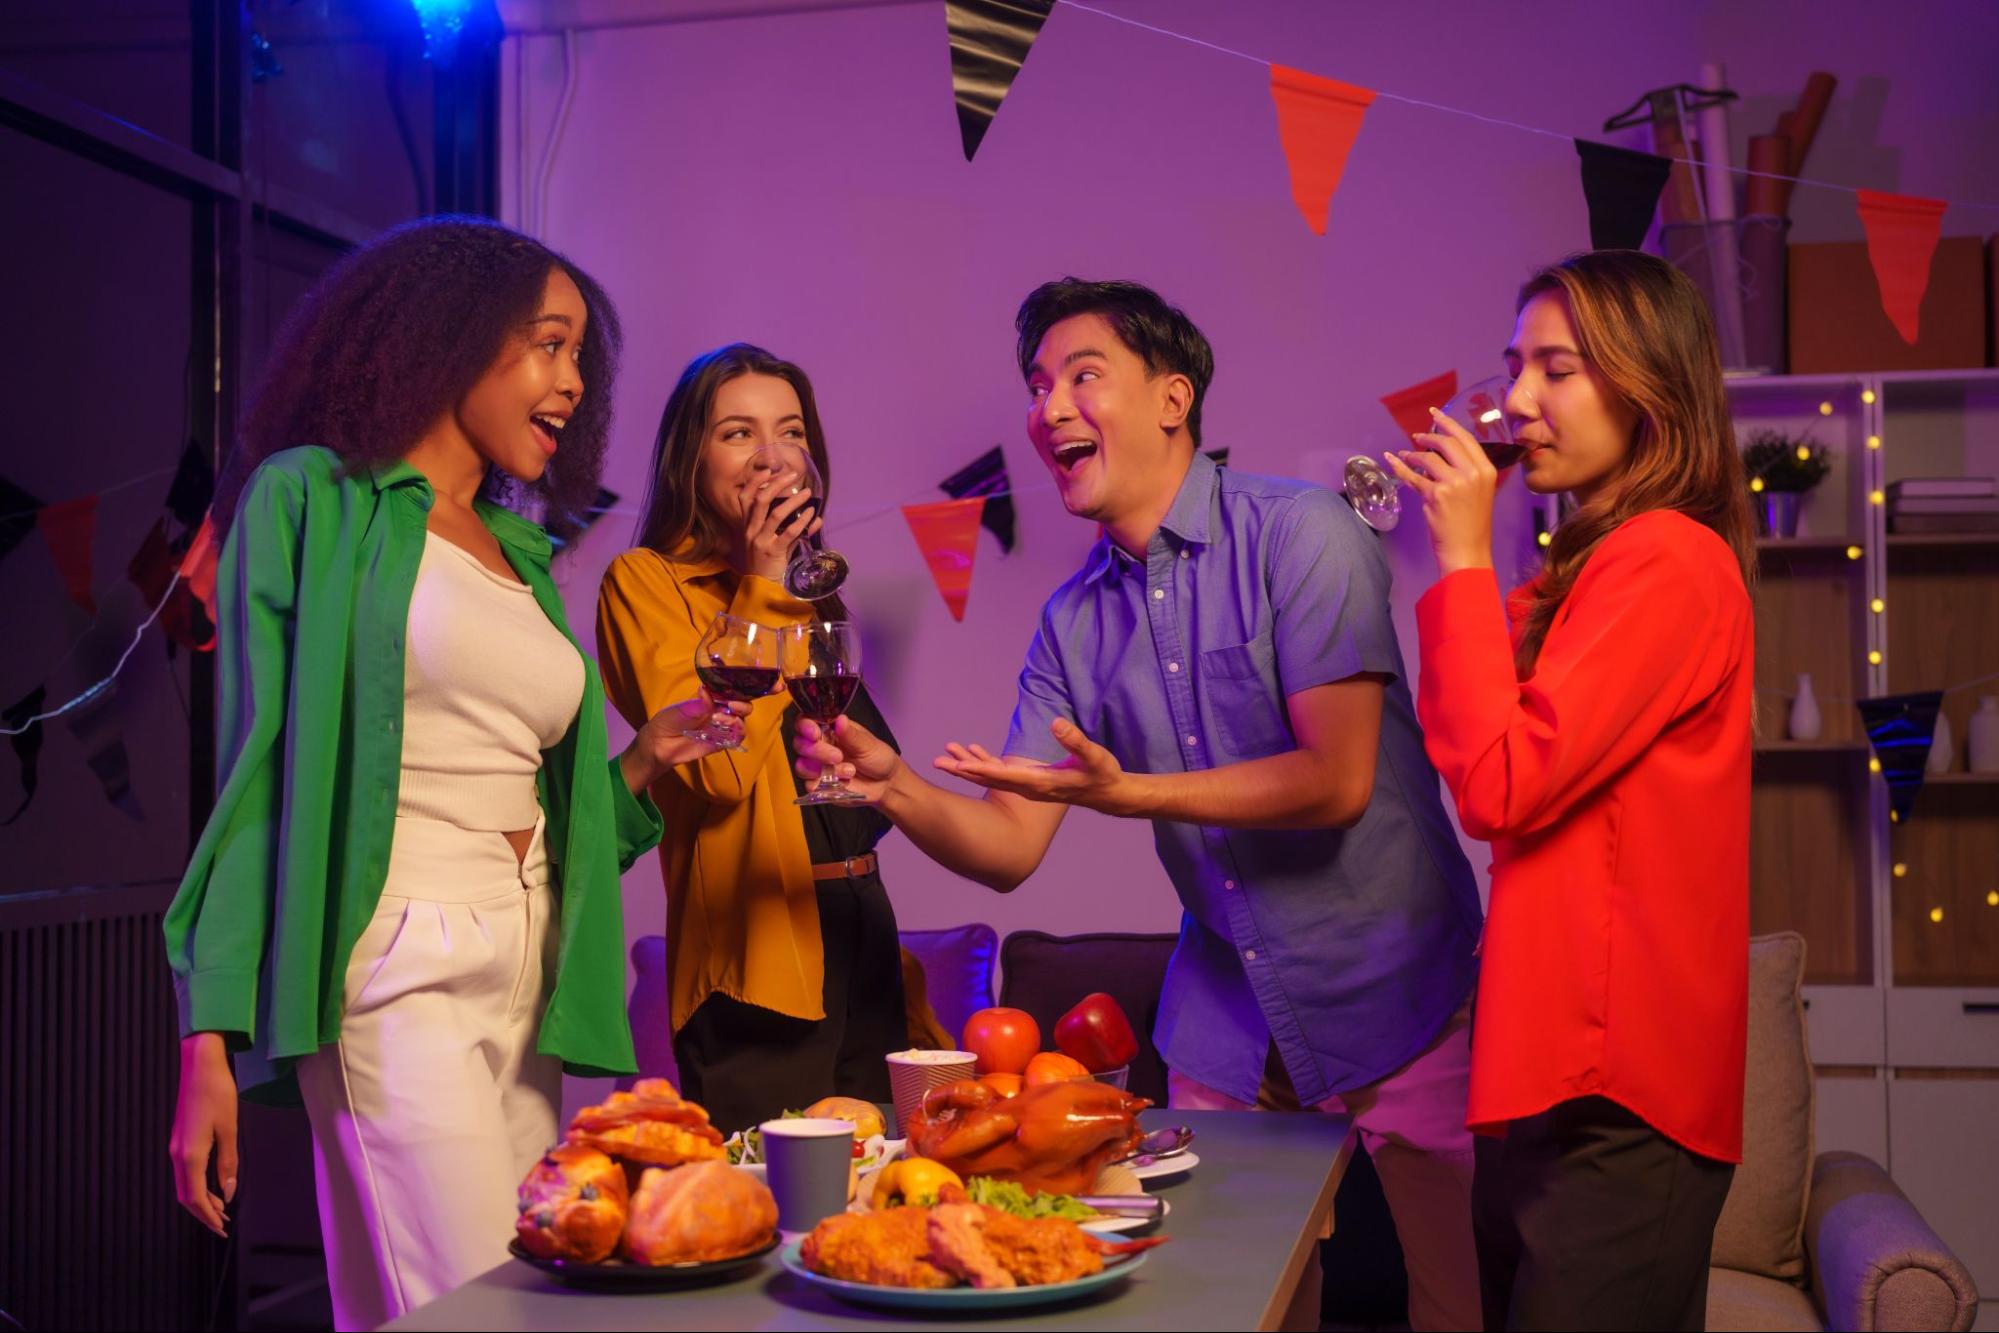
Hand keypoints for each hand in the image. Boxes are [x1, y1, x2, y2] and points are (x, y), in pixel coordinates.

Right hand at [170, 1032, 237, 1236]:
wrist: (200, 1066)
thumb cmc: (218, 1094)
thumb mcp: (229, 1129)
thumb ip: (228, 1163)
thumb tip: (228, 1194)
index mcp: (189, 1155)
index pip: (195, 1198)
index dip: (208, 1217)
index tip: (222, 1229)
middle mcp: (177, 1155)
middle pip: (185, 1196)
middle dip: (203, 1213)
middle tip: (223, 1224)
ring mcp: (175, 1147)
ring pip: (184, 1185)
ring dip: (201, 1200)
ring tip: (222, 1209)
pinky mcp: (179, 1140)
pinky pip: (185, 1172)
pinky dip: (198, 1185)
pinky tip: (213, 1186)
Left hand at [621, 692, 750, 792]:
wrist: (660, 744)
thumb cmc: (668, 721)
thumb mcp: (680, 709)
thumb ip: (696, 704)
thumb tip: (706, 692)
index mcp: (711, 699)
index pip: (731, 691)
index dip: (738, 689)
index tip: (736, 688)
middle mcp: (720, 712)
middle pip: (742, 706)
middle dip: (742, 705)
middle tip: (732, 705)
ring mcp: (722, 728)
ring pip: (741, 722)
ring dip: (737, 720)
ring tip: (721, 720)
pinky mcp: (721, 743)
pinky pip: (736, 739)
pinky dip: (738, 734)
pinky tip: (729, 731)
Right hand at [739, 477, 821, 583]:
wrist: (761, 587)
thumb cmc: (767, 562)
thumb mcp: (774, 541)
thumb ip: (790, 527)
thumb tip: (813, 516)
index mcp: (747, 525)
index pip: (745, 498)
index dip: (754, 482)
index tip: (768, 470)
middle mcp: (751, 531)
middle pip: (760, 500)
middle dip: (776, 485)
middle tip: (793, 475)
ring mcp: (761, 541)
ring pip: (775, 514)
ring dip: (793, 501)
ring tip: (807, 493)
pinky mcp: (773, 551)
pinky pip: (789, 533)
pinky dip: (802, 522)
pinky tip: (812, 515)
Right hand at [794, 714, 902, 802]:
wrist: (886, 785)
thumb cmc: (878, 758)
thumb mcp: (868, 745)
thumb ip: (851, 735)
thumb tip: (839, 719)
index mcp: (829, 730)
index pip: (806, 722)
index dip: (805, 726)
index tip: (815, 733)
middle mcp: (819, 746)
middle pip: (800, 744)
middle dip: (817, 751)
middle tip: (838, 756)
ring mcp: (817, 767)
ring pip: (801, 766)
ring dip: (821, 769)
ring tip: (849, 771)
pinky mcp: (819, 785)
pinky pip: (809, 785)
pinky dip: (824, 785)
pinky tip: (844, 783)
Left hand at [933, 718, 1138, 815]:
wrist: (1108, 794)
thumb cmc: (1103, 774)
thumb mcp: (1094, 756)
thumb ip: (1075, 741)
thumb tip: (1056, 723)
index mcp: (1042, 783)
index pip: (1006, 777)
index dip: (982, 770)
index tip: (960, 766)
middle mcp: (1029, 788)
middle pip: (990, 779)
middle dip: (963, 771)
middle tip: (938, 763)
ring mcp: (1028, 787)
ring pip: (992, 778)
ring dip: (968, 766)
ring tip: (944, 756)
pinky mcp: (1030, 782)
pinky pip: (1001, 774)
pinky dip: (985, 763)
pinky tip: (971, 752)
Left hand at [1383, 406, 1497, 574]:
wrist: (1467, 550)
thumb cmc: (1472, 524)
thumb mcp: (1479, 493)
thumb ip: (1466, 472)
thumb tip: (1441, 456)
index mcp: (1486, 470)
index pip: (1466, 439)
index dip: (1448, 423)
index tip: (1435, 413)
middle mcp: (1472, 473)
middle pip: (1446, 443)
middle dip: (1428, 437)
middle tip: (1417, 437)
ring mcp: (1454, 483)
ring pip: (1428, 458)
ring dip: (1413, 455)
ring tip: (1405, 455)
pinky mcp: (1435, 495)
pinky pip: (1412, 476)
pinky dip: (1399, 467)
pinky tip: (1392, 459)